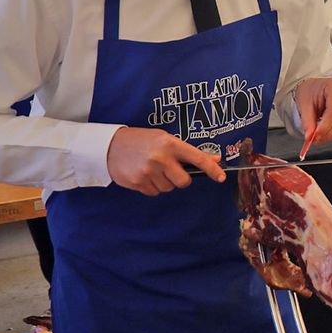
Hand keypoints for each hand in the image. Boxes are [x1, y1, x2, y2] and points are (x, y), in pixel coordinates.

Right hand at [106, 128, 225, 194]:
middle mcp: (161, 158)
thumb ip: (188, 151)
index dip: (212, 169)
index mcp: (170, 144)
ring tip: (153, 169)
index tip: (221, 177)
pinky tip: (144, 174)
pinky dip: (152, 187)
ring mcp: (148, 172)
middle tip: (171, 170)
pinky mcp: (138, 182)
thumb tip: (214, 159)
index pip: (198, 158)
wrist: (110, 146)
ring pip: (169, 188)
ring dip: (165, 183)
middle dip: (181, 179)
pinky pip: (154, 193)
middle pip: (184, 181)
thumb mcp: (165, 139)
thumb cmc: (142, 141)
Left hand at [295, 77, 331, 147]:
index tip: (316, 135)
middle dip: (330, 132)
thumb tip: (310, 135)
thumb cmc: (310, 92)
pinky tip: (327, 131)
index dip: (326, 125)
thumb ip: (307, 121)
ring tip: (320, 136)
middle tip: (317, 138)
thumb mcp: (304, 104)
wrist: (314, 90)